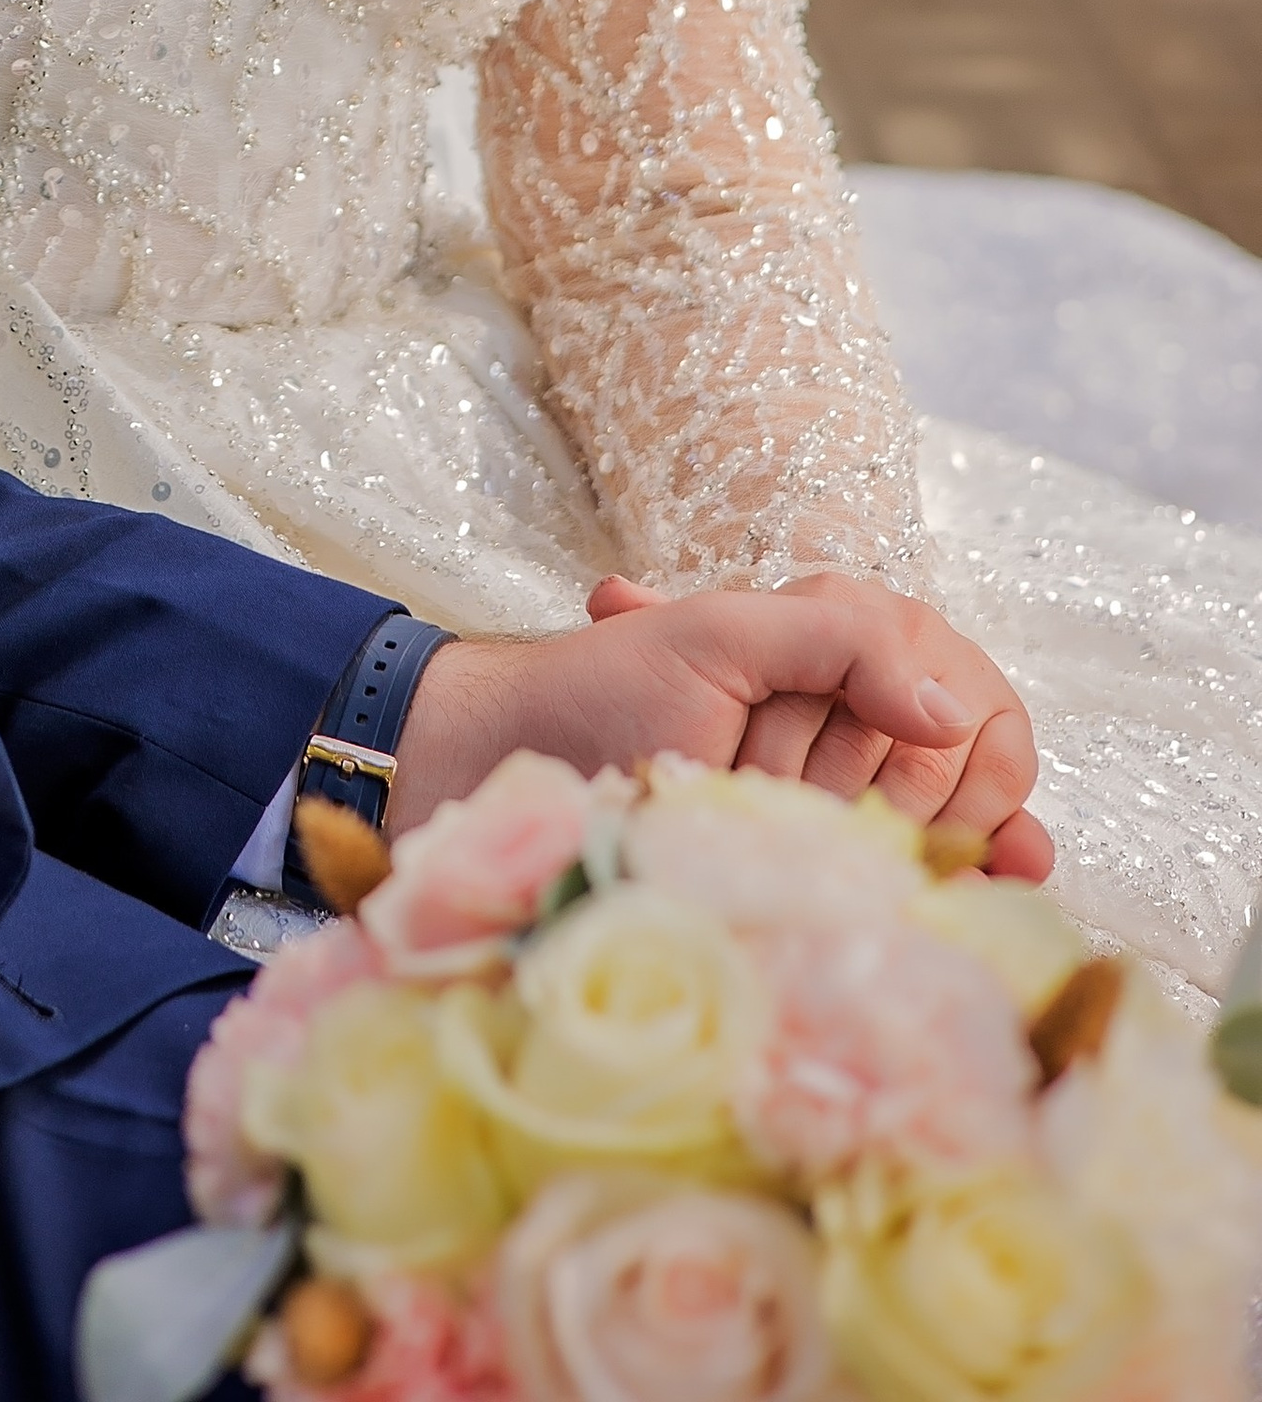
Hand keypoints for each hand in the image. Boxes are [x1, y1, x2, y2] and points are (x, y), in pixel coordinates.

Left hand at [396, 571, 1050, 881]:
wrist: (511, 775)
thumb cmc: (603, 691)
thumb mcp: (714, 635)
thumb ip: (843, 642)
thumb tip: (949, 716)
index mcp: (837, 646)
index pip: (957, 689)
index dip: (920, 720)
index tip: (861, 738)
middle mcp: (855, 720)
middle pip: (955, 766)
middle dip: (894, 783)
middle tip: (782, 784)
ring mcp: (844, 799)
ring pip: (951, 824)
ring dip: (919, 836)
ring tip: (847, 838)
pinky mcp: (825, 867)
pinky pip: (935, 870)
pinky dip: (982, 874)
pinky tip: (1006, 882)